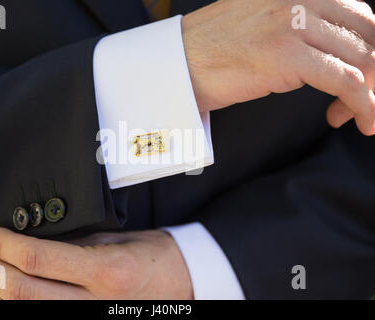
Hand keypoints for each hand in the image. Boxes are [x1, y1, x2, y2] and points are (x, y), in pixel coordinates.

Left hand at [0, 228, 192, 299]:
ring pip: (27, 310)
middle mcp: (94, 302)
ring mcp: (90, 319)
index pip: (39, 260)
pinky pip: (44, 317)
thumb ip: (77, 243)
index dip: (7, 246)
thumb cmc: (158, 258)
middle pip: (23, 292)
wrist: (184, 285)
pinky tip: (15, 291)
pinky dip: (22, 304)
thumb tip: (37, 240)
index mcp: (106, 271)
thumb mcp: (118, 239)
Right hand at [183, 0, 374, 134]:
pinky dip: (362, 103)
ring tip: (357, 115)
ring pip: (362, 58)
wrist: (178, 63)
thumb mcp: (264, 22)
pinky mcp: (286, 56)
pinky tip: (361, 119)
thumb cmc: (215, 49)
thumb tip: (332, 48)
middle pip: (367, 34)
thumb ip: (300, 24)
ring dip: (369, 92)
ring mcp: (293, 25)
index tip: (366, 75)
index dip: (371, 48)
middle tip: (365, 98)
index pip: (359, 14)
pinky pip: (345, 81)